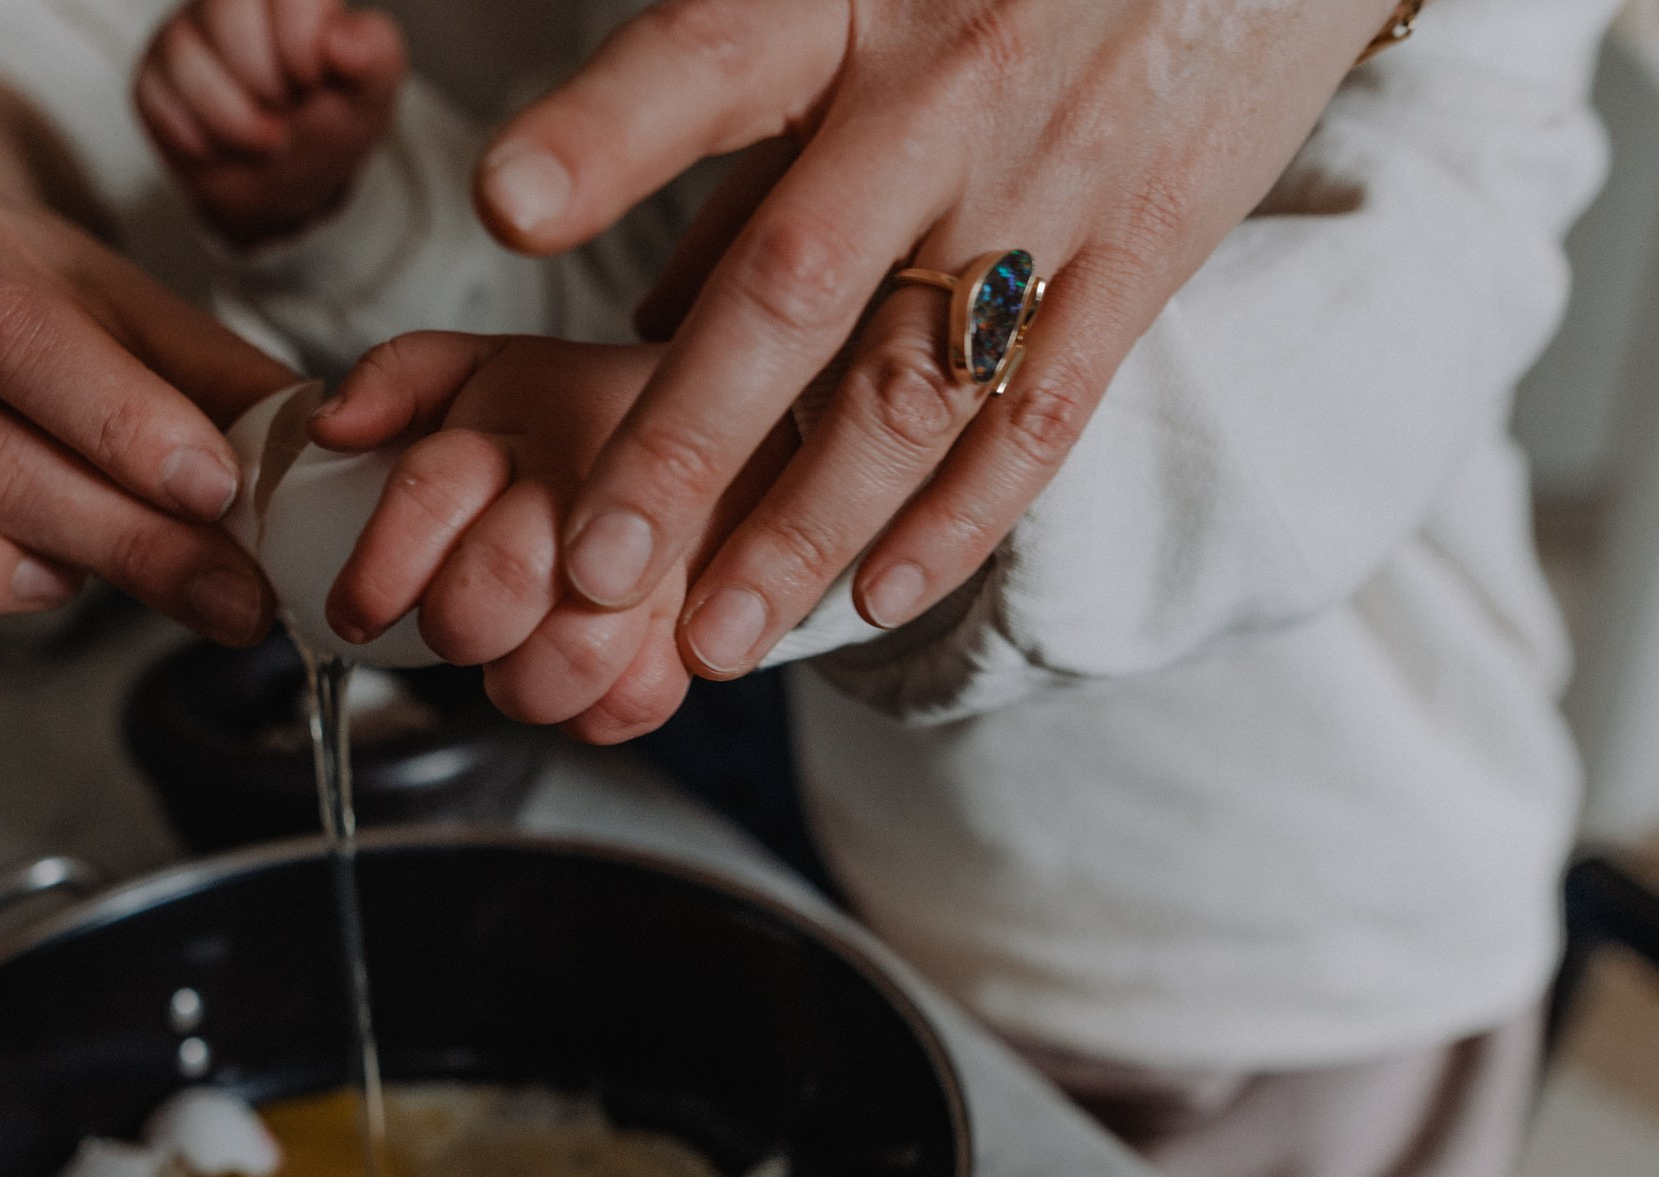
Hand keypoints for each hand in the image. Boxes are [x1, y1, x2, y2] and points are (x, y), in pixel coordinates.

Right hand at [0, 169, 294, 639]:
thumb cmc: (39, 306)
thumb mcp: (138, 313)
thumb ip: (224, 389)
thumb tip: (322, 477)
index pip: (10, 331)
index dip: (118, 421)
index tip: (218, 490)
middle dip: (123, 539)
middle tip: (234, 594)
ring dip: (23, 578)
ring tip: (102, 580)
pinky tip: (11, 578)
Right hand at [135, 0, 406, 248]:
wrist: (284, 191)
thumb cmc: (328, 126)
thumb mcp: (370, 97)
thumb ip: (376, 57)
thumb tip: (344, 42)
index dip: (299, 42)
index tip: (314, 79)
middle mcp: (233, 0)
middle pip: (227, 9)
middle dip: (265, 83)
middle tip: (288, 111)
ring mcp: (186, 32)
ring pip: (185, 55)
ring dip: (233, 121)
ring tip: (263, 138)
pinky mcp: (153, 75)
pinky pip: (157, 96)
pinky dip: (198, 138)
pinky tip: (222, 144)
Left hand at [312, 333, 787, 741]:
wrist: (732, 419)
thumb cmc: (585, 417)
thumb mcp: (486, 368)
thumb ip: (397, 380)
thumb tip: (333, 425)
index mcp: (531, 416)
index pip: (434, 489)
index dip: (381, 568)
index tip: (356, 610)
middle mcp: (602, 483)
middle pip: (500, 582)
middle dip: (457, 620)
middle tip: (458, 620)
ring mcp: (668, 558)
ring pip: (572, 656)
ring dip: (523, 677)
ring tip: (519, 651)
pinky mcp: (712, 622)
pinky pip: (641, 700)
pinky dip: (596, 707)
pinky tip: (583, 668)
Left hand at [472, 0, 1399, 680]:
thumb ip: (751, 131)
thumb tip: (644, 296)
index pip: (710, 61)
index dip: (606, 135)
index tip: (507, 207)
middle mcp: (944, 95)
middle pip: (792, 286)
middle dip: (684, 442)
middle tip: (595, 564)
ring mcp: (1055, 181)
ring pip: (910, 385)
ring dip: (804, 527)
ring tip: (715, 633)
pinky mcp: (1151, 247)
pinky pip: (1045, 409)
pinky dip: (959, 516)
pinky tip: (878, 595)